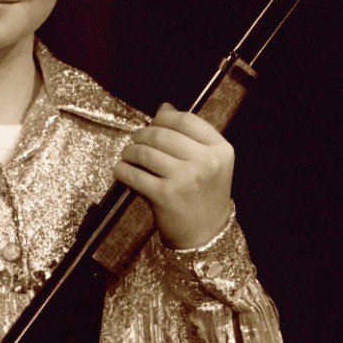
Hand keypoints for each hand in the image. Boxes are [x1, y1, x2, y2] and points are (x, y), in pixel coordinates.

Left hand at [113, 103, 233, 249]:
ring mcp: (184, 178)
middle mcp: (205, 162)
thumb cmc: (205, 194)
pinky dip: (122, 170)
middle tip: (135, 140)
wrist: (206, 234)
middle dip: (142, 134)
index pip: (187, 120)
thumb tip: (163, 108)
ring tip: (128, 155)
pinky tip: (122, 170)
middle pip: (162, 134)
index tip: (154, 122)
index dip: (164, 117)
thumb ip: (189, 135)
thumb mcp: (209, 162)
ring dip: (129, 151)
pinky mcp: (164, 195)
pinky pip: (134, 174)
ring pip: (144, 152)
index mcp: (220, 150)